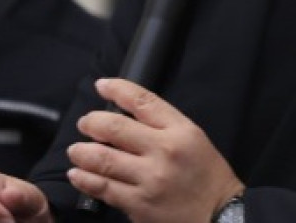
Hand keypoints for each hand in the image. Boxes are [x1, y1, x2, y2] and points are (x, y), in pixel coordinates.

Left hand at [68, 78, 244, 222]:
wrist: (219, 217)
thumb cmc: (207, 176)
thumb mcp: (193, 138)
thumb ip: (162, 125)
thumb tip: (124, 115)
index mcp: (180, 131)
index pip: (143, 101)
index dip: (117, 89)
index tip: (102, 85)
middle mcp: (164, 152)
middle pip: (115, 128)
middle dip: (92, 122)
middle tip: (84, 123)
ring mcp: (149, 179)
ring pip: (103, 159)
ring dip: (82, 152)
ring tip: (75, 150)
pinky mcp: (139, 205)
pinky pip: (103, 188)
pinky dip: (85, 179)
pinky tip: (77, 174)